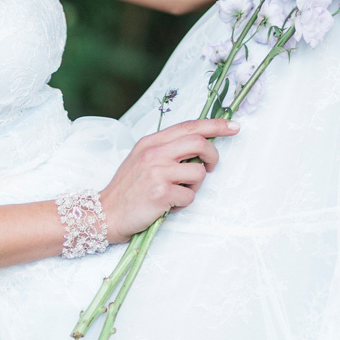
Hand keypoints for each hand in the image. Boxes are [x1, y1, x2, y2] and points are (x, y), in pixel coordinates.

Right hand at [99, 118, 239, 241]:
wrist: (106, 214)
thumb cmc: (128, 189)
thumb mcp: (141, 159)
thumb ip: (166, 149)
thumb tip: (198, 145)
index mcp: (150, 142)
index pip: (189, 126)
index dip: (215, 125)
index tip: (234, 126)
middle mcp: (154, 153)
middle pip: (199, 143)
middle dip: (213, 156)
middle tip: (211, 167)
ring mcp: (157, 172)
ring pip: (198, 173)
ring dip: (194, 187)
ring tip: (177, 193)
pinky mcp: (161, 193)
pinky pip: (189, 196)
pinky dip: (182, 203)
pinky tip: (167, 205)